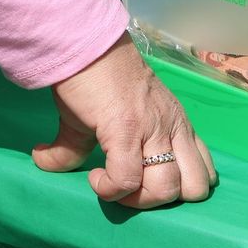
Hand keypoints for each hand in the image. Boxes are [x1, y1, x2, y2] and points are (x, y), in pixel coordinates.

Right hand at [33, 36, 216, 208]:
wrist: (82, 46)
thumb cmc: (94, 79)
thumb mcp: (100, 117)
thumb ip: (78, 147)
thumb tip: (43, 161)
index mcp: (178, 126)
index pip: (204, 173)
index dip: (179, 189)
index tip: (147, 184)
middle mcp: (174, 129)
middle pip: (194, 189)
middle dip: (163, 201)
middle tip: (132, 191)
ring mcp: (153, 130)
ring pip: (167, 189)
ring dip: (138, 199)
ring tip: (114, 186)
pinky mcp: (125, 129)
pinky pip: (127, 178)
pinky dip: (111, 188)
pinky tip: (97, 179)